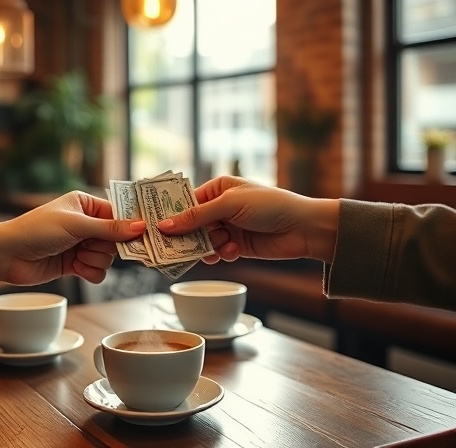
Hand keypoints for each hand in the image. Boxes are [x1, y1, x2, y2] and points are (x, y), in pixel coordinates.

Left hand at [0, 191, 145, 284]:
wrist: (7, 256)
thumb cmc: (36, 230)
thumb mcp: (76, 225)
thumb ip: (109, 228)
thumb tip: (140, 226)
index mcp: (86, 204)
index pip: (119, 213)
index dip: (130, 225)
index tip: (143, 235)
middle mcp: (86, 223)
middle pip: (117, 238)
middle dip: (106, 247)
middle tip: (92, 247)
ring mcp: (81, 244)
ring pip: (108, 257)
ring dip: (95, 260)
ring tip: (77, 258)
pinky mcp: (76, 264)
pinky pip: (98, 271)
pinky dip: (90, 272)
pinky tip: (77, 270)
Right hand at [157, 176, 338, 263]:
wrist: (303, 228)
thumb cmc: (270, 205)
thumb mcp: (230, 205)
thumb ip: (197, 216)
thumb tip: (165, 225)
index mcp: (218, 188)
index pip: (187, 201)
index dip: (172, 214)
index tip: (157, 227)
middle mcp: (221, 207)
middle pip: (191, 224)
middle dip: (187, 235)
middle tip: (174, 247)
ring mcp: (228, 227)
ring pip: (203, 241)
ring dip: (208, 246)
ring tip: (217, 246)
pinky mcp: (236, 245)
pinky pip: (217, 252)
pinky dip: (221, 254)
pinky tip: (231, 251)